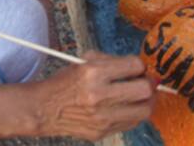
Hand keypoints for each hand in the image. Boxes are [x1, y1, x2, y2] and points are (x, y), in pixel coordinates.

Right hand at [34, 51, 155, 140]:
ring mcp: (102, 116)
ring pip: (143, 110)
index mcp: (93, 72)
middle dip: (149, 84)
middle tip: (146, 82)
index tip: (138, 68)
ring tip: (141, 96)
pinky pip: (131, 123)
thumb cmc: (65, 83)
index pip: (134, 65)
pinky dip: (134, 113)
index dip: (140, 66)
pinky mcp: (103, 131)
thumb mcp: (83, 62)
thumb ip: (111, 61)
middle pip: (144, 90)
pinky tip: (128, 107)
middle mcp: (98, 95)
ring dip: (146, 101)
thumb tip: (139, 67)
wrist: (45, 109)